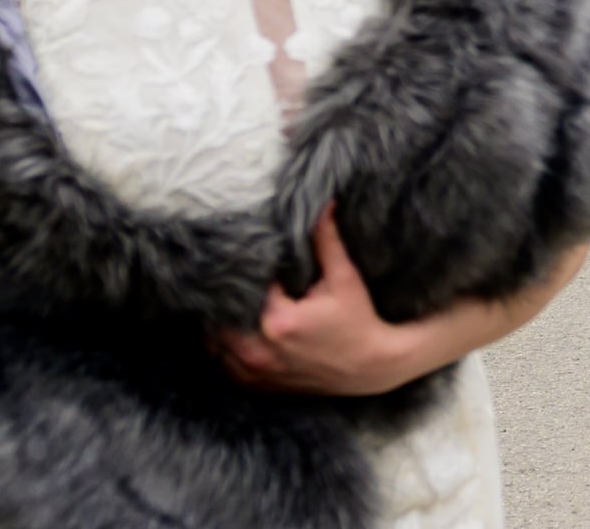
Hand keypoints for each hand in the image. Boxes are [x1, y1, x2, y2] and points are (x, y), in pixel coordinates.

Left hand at [216, 204, 411, 395]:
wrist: (373, 367)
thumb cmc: (360, 321)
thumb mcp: (345, 279)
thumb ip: (326, 241)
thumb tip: (323, 204)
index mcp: (277, 321)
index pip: (243, 285)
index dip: (245, 268)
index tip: (251, 256)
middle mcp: (260, 352)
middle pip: (220, 315)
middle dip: (227, 295)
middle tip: (233, 277)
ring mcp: (258, 373)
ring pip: (215, 343)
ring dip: (220, 322)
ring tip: (231, 301)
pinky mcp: (261, 385)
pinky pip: (225, 366)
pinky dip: (225, 348)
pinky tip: (233, 329)